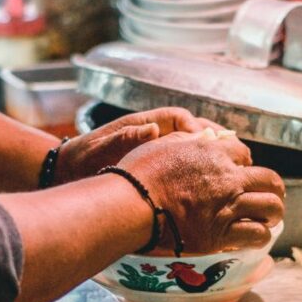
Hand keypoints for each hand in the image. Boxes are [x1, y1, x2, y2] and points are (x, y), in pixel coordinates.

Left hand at [54, 107, 218, 184]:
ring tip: (234, 166)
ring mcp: (155, 149)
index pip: (178, 117)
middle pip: (191, 129)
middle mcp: (152, 133)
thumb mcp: (98, 151)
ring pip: (192, 146)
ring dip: (213, 153)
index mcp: (141, 124)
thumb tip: (151, 130)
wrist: (66, 171)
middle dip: (214, 139)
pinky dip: (202, 168)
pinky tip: (216, 184)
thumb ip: (123, 140)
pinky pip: (184, 162)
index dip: (195, 128)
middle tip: (235, 154)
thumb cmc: (81, 160)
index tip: (209, 144)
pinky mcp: (156, 165)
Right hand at [117, 133, 284, 252]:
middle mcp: (227, 178)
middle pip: (269, 179)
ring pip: (271, 206)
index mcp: (213, 153)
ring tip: (269, 217)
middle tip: (269, 194)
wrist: (131, 204)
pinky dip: (260, 235)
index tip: (240, 171)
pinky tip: (257, 236)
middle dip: (273, 187)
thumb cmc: (139, 173)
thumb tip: (201, 140)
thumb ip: (187, 141)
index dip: (244, 163)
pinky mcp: (221, 234)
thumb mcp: (163, 144)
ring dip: (273, 212)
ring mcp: (227, 206)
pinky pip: (256, 234)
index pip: (243, 153)